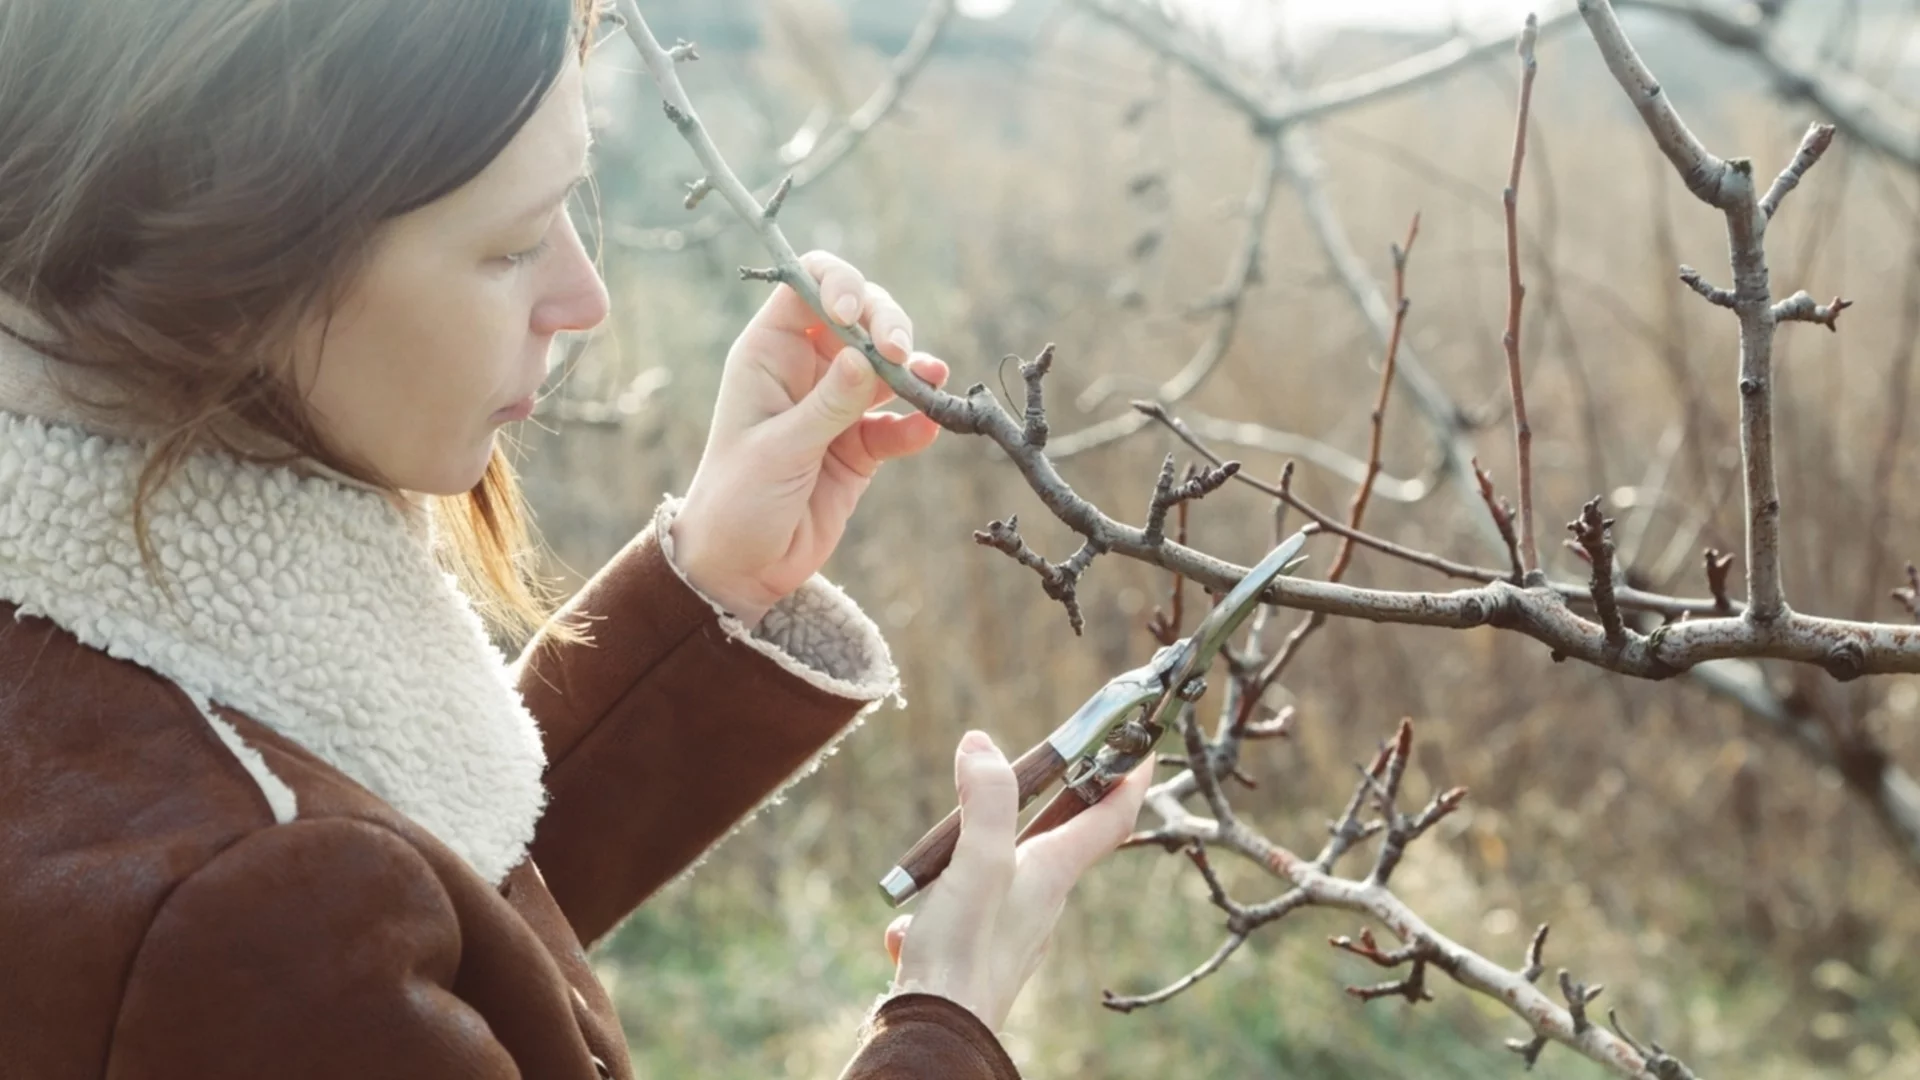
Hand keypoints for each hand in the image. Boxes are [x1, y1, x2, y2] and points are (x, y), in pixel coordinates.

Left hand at [670, 251, 949, 626]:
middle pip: (860, 317)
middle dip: (888, 325)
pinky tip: (926, 429)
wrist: (741, 568)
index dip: (839, 285)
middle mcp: (804, 369)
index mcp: (768, 354)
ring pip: (886, 365)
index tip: (856, 316)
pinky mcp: (859, 445)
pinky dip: (915, 422)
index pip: (809, 286)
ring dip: (913, 368)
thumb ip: (827, 404)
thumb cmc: (737, 501)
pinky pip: (896, 422)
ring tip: (931, 380)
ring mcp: (835, 406)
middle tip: (903, 355)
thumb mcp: (779, 450)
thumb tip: (868, 357)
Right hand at [882, 730, 1152, 1031]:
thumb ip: (986, 802)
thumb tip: (982, 745)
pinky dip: (938, 908)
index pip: (1111, 818)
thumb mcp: (977, 863)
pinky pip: (964, 914)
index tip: (1146, 744)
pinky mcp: (982, 952)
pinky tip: (910, 928)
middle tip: (1042, 767)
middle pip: (1063, 839)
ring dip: (975, 856)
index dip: (1130, 776)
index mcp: (1052, 872)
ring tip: (937, 862)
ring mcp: (1014, 930)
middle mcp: (1043, 901)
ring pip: (1004, 875)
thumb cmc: (963, 953)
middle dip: (1056, 800)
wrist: (937, 1034)